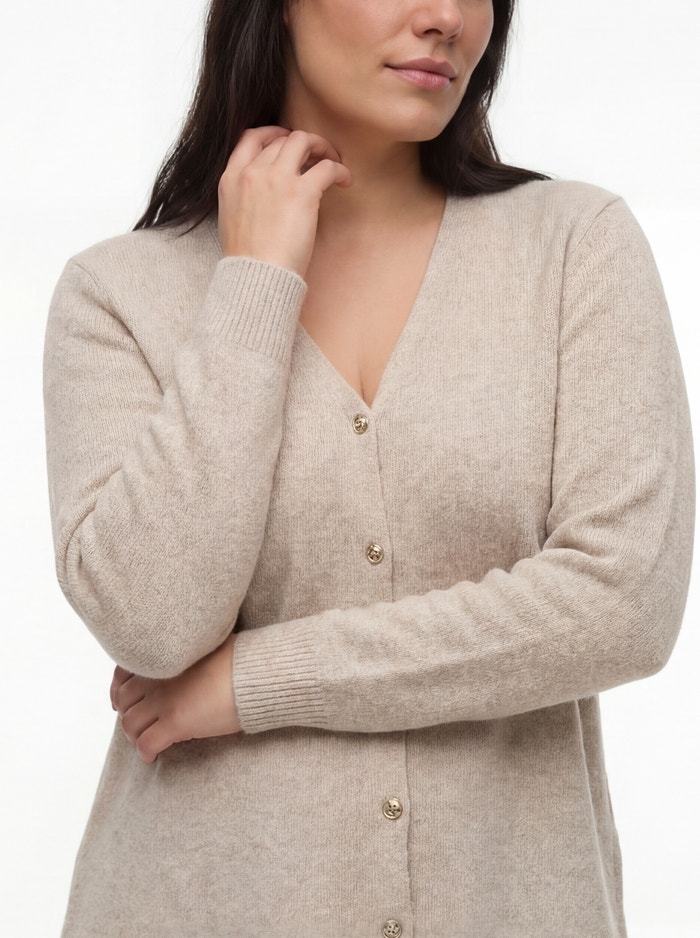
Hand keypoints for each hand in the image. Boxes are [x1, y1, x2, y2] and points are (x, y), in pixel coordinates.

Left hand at [111, 633, 241, 763]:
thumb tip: (193, 654)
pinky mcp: (175, 722)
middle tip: (139, 724)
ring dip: (134, 736)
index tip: (123, 700)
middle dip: (128, 714)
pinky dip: (145, 753)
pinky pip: (146, 744)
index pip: (123, 673)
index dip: (119, 690)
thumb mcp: (208, 643)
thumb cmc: (240, 657)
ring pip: (130, 724)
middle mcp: (158, 678)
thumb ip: (189, 651)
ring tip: (145, 741)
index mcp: (164, 658)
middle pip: (125, 701)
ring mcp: (164, 700)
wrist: (254, 674)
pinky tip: (152, 757)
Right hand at [217, 125, 352, 277]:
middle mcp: (252, 172)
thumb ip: (245, 198)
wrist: (257, 277)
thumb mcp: (232, 220)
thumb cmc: (248, 261)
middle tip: (316, 155)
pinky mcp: (303, 192)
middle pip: (281, 139)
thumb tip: (267, 196)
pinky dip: (340, 171)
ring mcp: (277, 179)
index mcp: (231, 179)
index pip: (250, 138)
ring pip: (303, 141)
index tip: (286, 141)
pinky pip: (327, 167)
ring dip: (321, 147)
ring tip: (333, 161)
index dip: (272, 134)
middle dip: (302, 143)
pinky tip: (346, 182)